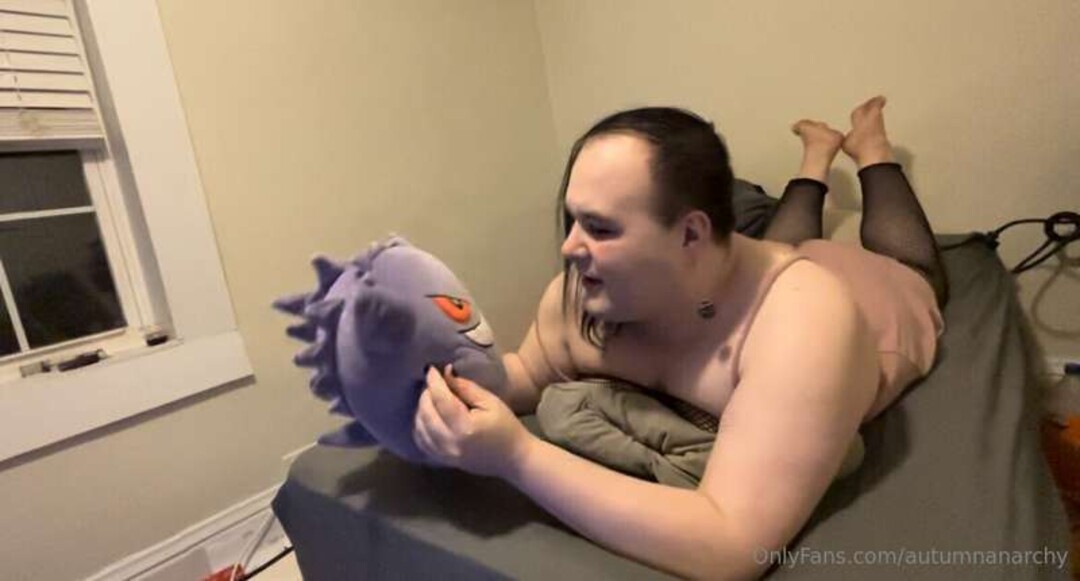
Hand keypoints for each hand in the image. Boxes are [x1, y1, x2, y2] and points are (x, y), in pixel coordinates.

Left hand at [413, 364, 533, 477]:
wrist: (514, 459)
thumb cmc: (507, 428)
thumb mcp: (491, 402)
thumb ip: (466, 387)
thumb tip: (446, 373)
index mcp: (465, 427)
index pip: (441, 399)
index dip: (433, 382)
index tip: (430, 369)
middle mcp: (450, 443)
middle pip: (426, 413)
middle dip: (426, 394)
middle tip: (433, 382)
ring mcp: (444, 455)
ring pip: (419, 428)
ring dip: (421, 409)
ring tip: (431, 398)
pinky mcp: (443, 460)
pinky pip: (421, 442)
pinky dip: (419, 426)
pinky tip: (427, 416)